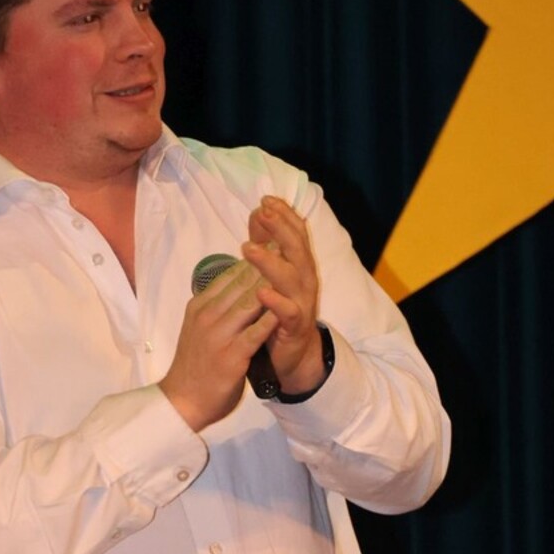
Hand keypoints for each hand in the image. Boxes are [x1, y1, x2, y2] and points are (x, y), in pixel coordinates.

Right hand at [159, 260, 277, 430]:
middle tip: (286, 250)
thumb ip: (214, 307)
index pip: (229, 276)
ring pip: (250, 302)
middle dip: (265, 265)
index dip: (253, 260)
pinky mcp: (232, 356)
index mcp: (199, 306)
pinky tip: (286, 309)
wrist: (182, 400)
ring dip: (271, 286)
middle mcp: (207, 316)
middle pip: (241, 284)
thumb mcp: (197, 327)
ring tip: (291, 273)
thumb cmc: (194, 365)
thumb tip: (232, 285)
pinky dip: (271, 319)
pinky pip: (256, 332)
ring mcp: (219, 336)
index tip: (272, 246)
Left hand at [243, 196, 324, 394]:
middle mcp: (305, 280)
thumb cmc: (278, 309)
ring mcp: (302, 302)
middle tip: (262, 213)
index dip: (284, 215)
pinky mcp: (295, 326)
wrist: (292, 354)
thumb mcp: (272, 272)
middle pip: (297, 249)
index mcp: (299, 265)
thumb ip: (266, 242)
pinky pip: (287, 312)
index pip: (296, 232)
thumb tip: (259, 211)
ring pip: (292, 278)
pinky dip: (275, 301)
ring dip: (270, 262)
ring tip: (247, 248)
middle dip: (280, 229)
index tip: (265, 199)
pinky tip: (261, 292)